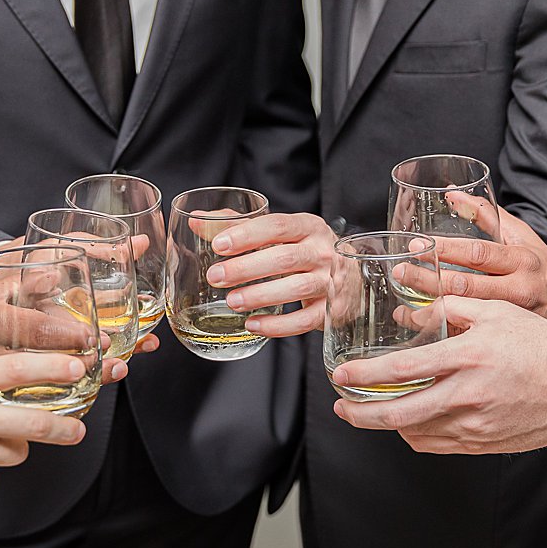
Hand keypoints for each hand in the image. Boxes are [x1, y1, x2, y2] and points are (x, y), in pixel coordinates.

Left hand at [203, 212, 337, 337]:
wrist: (350, 277)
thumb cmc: (303, 250)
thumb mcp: (279, 232)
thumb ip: (238, 225)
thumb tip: (197, 222)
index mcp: (308, 226)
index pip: (277, 226)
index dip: (247, 235)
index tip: (219, 245)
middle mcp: (322, 251)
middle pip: (284, 258)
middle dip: (246, 268)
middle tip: (215, 277)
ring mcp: (330, 282)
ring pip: (296, 288)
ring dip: (260, 296)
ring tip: (231, 302)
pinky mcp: (331, 311)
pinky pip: (304, 320)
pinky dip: (277, 325)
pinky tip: (252, 325)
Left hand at [330, 296, 546, 454]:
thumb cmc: (544, 346)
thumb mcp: (499, 312)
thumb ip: (455, 306)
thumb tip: (420, 310)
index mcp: (469, 357)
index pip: (403, 370)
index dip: (365, 375)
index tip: (341, 374)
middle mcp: (468, 395)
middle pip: (399, 414)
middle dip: (361, 413)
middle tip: (341, 407)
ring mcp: (475, 425)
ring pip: (415, 433)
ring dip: (388, 424)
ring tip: (373, 410)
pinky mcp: (483, 444)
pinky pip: (437, 444)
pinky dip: (416, 435)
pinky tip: (410, 422)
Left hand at [392, 201, 546, 336]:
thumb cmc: (542, 269)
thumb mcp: (522, 238)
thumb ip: (487, 215)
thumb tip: (452, 193)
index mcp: (521, 260)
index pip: (478, 253)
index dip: (446, 249)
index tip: (418, 244)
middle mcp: (516, 289)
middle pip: (465, 285)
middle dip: (428, 279)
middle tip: (400, 271)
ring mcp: (510, 317)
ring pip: (463, 315)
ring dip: (428, 312)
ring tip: (400, 307)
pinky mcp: (503, 337)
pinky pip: (466, 336)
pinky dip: (440, 332)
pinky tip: (417, 328)